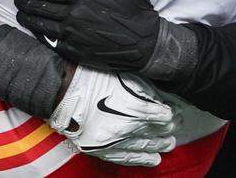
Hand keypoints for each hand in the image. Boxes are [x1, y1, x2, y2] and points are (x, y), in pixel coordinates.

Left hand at [15, 0, 161, 71]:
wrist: (147, 44)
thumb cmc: (137, 10)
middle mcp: (73, 17)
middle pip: (37, 7)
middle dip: (23, 1)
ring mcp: (72, 37)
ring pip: (39, 26)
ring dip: (26, 18)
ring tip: (21, 13)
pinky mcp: (74, 53)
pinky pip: (49, 42)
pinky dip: (38, 35)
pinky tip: (35, 30)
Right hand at [49, 66, 176, 166]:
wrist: (59, 91)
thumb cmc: (88, 77)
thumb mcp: (120, 76)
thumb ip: (143, 88)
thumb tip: (160, 99)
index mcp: (132, 107)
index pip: (160, 115)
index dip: (170, 113)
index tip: (175, 111)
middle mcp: (125, 128)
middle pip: (155, 132)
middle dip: (168, 129)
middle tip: (175, 125)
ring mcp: (113, 142)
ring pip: (144, 147)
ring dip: (159, 145)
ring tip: (169, 144)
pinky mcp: (101, 150)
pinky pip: (126, 158)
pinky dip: (142, 159)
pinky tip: (153, 159)